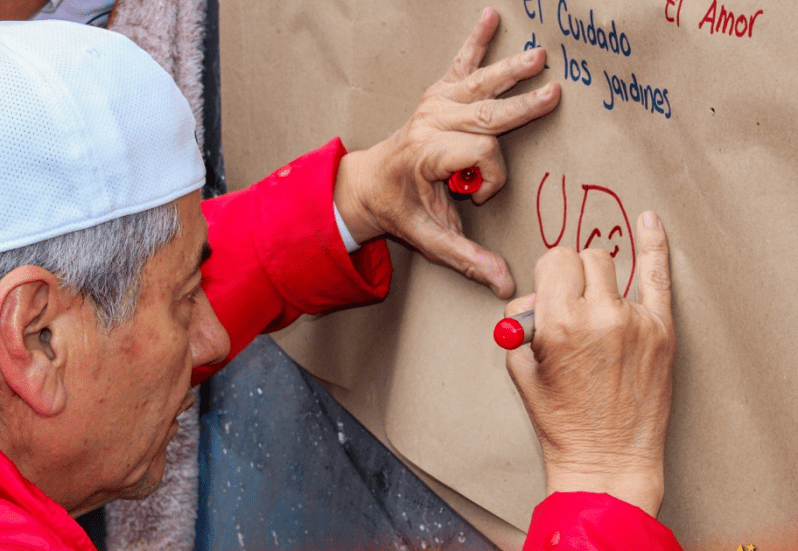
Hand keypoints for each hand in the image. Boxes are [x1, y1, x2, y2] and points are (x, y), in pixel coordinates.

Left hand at [333, 7, 560, 298]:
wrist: (367, 184)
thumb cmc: (400, 210)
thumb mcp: (430, 240)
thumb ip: (468, 259)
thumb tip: (505, 286)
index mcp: (428, 155)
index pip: (479, 154)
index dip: (490, 177)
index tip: (477, 195)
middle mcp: (430, 124)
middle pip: (484, 112)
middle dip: (520, 105)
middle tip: (552, 95)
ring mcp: (432, 106)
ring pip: (477, 85)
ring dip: (509, 70)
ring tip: (538, 57)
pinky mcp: (435, 97)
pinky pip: (458, 66)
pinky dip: (475, 41)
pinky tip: (490, 17)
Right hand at [504, 211, 674, 516]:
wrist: (607, 460)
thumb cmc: (561, 421)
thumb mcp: (520, 369)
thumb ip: (523, 322)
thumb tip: (536, 297)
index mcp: (558, 322)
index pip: (554, 259)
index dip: (549, 275)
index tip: (551, 291)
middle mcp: (599, 315)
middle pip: (585, 256)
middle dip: (573, 273)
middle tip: (572, 303)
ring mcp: (636, 322)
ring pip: (613, 270)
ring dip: (600, 284)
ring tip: (598, 319)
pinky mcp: (662, 332)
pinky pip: (658, 276)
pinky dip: (654, 247)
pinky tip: (651, 222)